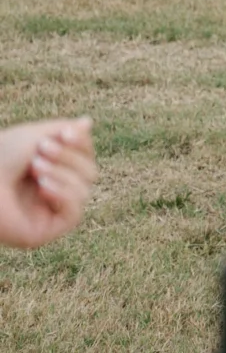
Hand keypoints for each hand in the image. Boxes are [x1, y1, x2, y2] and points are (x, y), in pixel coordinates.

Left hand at [0, 117, 96, 248]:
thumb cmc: (0, 159)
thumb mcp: (33, 136)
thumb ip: (63, 130)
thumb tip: (88, 123)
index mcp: (53, 167)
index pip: (85, 156)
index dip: (81, 144)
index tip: (65, 134)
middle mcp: (55, 189)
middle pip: (89, 172)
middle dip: (68, 158)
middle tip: (41, 150)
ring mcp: (51, 211)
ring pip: (83, 191)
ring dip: (62, 175)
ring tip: (35, 169)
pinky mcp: (48, 230)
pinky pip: (74, 214)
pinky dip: (63, 196)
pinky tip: (43, 188)